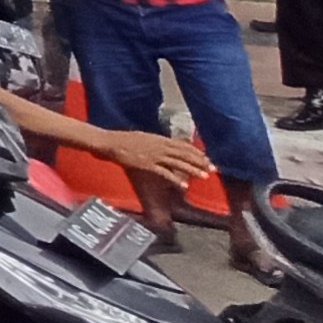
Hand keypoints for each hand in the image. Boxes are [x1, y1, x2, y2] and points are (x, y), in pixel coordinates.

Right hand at [94, 128, 214, 186]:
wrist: (110, 142)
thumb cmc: (123, 140)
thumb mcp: (143, 137)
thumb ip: (156, 142)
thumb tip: (166, 147)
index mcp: (159, 139)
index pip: (183, 145)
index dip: (196, 152)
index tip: (206, 158)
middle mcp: (160, 146)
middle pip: (184, 154)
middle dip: (200, 161)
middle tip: (213, 168)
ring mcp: (154, 155)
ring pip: (179, 163)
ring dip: (193, 170)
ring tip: (205, 176)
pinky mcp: (147, 164)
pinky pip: (165, 173)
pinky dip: (175, 179)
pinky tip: (184, 185)